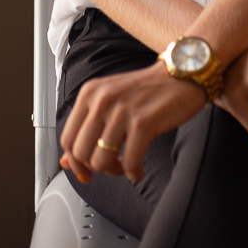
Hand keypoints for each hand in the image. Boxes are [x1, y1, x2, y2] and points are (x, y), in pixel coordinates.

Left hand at [59, 60, 206, 183]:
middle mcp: (102, 99)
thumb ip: (88, 128)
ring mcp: (122, 110)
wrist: (181, 74)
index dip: (74, 162)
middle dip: (95, 169)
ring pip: (101, 161)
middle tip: (112, 166)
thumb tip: (66, 162)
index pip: (67, 138)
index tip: (86, 171)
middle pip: (81, 153)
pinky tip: (139, 168)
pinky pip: (129, 163)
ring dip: (115, 172)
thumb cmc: (148, 89)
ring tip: (126, 166)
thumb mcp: (111, 100)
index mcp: (90, 92)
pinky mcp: (143, 122)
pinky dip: (134, 173)